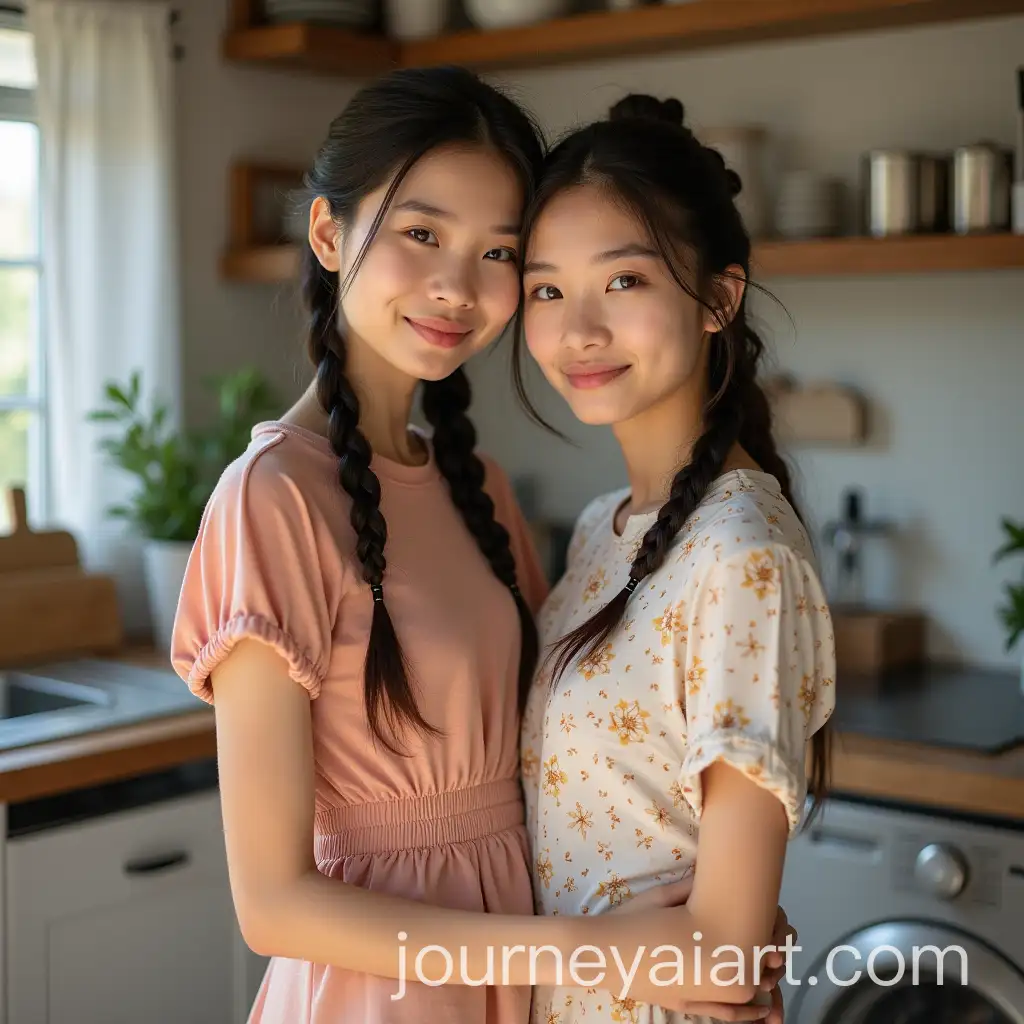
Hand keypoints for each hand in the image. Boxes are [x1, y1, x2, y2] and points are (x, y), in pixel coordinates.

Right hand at [601, 878, 792, 1021]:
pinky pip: (726, 1014)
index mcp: (706, 938)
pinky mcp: (686, 1005)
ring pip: (746, 994)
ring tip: (777, 975)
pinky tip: (762, 1012)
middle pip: (755, 966)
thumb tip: (711, 876)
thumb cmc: (630, 922)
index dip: (772, 930)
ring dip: (766, 985)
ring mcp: (698, 993)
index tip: (781, 921)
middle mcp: (708, 971)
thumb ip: (690, 888)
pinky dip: (748, 1013)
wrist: (602, 952)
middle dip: (773, 955)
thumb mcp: (661, 896)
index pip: (751, 936)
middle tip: (783, 945)